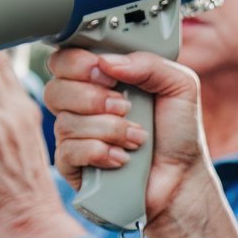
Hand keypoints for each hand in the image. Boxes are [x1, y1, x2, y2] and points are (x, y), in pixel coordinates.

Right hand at [44, 47, 224, 237]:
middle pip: (55, 89)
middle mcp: (83, 105)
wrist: (182, 177)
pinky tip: (122, 158)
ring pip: (65, 122)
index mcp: (103, 79)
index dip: (79, 63)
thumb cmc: (179, 132)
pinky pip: (68, 151)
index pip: (66, 60)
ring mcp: (75, 135)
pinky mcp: (73, 165)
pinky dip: (99, 152)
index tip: (107, 74)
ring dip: (109, 129)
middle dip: (93, 98)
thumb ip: (150, 63)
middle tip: (125, 107)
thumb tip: (107, 61)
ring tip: (137, 138)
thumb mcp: (179, 85)